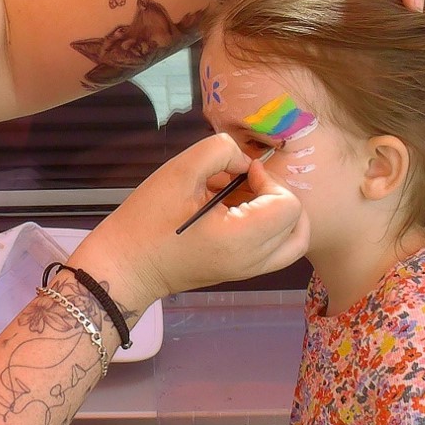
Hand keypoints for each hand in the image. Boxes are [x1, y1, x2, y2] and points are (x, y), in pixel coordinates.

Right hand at [72, 128, 303, 308]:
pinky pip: (277, 249)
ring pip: (294, 240)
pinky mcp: (242, 272)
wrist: (127, 265)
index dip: (269, 180)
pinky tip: (236, 213)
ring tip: (244, 198)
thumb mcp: (177, 172)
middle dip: (275, 193)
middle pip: (297, 223)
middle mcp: (254, 260)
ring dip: (278, 212)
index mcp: (240, 239)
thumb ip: (217, 152)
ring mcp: (250, 271)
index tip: (239, 172)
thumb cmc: (147, 219)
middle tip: (244, 182)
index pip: (289, 206)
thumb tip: (243, 162)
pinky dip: (269, 227)